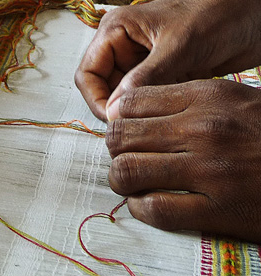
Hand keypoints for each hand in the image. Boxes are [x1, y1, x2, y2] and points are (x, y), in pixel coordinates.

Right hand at [75, 0, 260, 120]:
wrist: (254, 15)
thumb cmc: (219, 12)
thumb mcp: (179, 46)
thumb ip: (145, 77)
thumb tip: (115, 109)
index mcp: (117, 31)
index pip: (87, 74)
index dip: (96, 99)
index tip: (113, 120)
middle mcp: (125, 47)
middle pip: (103, 89)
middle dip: (116, 108)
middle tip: (134, 126)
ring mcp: (143, 63)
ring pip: (124, 98)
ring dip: (137, 111)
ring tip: (155, 117)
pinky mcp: (161, 75)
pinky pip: (146, 100)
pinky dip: (154, 109)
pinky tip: (169, 111)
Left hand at [106, 79, 260, 241]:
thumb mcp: (235, 99)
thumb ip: (186, 102)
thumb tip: (134, 111)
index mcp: (207, 97)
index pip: (131, 102)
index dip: (119, 118)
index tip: (125, 130)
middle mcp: (204, 129)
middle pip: (120, 136)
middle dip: (114, 149)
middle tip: (126, 156)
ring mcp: (210, 171)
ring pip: (127, 171)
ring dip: (121, 179)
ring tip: (132, 181)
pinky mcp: (219, 210)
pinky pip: (154, 209)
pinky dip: (141, 207)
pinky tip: (147, 203)